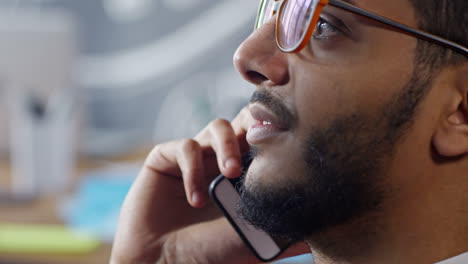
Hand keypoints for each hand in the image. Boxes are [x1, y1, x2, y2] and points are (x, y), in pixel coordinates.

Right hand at [110, 107, 308, 263]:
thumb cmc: (209, 256)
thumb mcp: (254, 242)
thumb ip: (284, 230)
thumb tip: (324, 226)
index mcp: (244, 176)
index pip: (265, 140)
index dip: (278, 131)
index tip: (293, 134)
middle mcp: (221, 161)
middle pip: (244, 121)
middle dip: (255, 121)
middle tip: (266, 134)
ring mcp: (195, 159)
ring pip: (217, 126)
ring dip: (227, 144)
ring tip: (230, 174)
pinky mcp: (166, 160)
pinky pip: (184, 147)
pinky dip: (192, 171)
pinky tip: (195, 200)